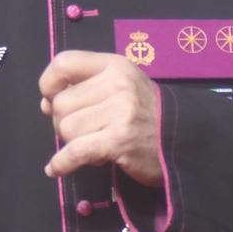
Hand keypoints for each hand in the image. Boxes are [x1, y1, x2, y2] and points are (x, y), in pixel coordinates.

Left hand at [39, 51, 162, 186]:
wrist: (186, 140)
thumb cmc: (149, 114)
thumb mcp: (122, 87)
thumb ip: (86, 89)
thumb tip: (46, 103)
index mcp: (115, 65)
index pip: (65, 62)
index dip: (49, 81)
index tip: (50, 97)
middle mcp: (117, 84)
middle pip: (61, 103)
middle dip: (62, 121)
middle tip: (82, 131)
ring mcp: (120, 112)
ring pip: (66, 128)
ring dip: (71, 142)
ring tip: (91, 145)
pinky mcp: (119, 141)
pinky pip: (75, 152)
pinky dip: (61, 163)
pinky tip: (55, 169)